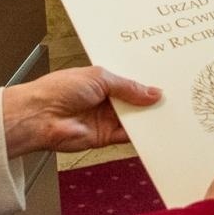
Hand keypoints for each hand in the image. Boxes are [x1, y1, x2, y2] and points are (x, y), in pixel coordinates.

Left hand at [0, 66, 160, 156]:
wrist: (41, 116)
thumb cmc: (59, 90)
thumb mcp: (99, 78)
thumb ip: (128, 87)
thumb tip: (152, 92)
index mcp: (102, 80)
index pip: (130, 80)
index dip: (146, 81)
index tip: (165, 80)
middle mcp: (105, 99)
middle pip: (135, 100)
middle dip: (150, 100)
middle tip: (172, 97)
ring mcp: (106, 118)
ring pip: (134, 118)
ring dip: (148, 117)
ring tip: (169, 112)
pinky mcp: (105, 137)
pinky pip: (128, 136)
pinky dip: (141, 134)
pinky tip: (154, 129)